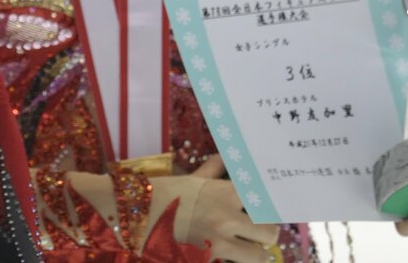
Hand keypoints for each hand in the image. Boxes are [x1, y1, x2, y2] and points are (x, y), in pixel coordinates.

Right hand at [156, 167, 282, 262]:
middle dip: (265, 235)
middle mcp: (228, 217)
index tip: (269, 210)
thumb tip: (224, 155)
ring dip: (254, 254)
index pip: (264, 199)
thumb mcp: (191, 179)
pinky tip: (226, 256)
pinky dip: (232, 261)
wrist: (137, 216)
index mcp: (225, 192)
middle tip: (257, 235)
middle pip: (270, 232)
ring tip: (246, 251)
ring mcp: (220, 242)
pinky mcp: (208, 259)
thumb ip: (213, 169)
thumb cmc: (165, 194)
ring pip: (260, 256)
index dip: (269, 206)